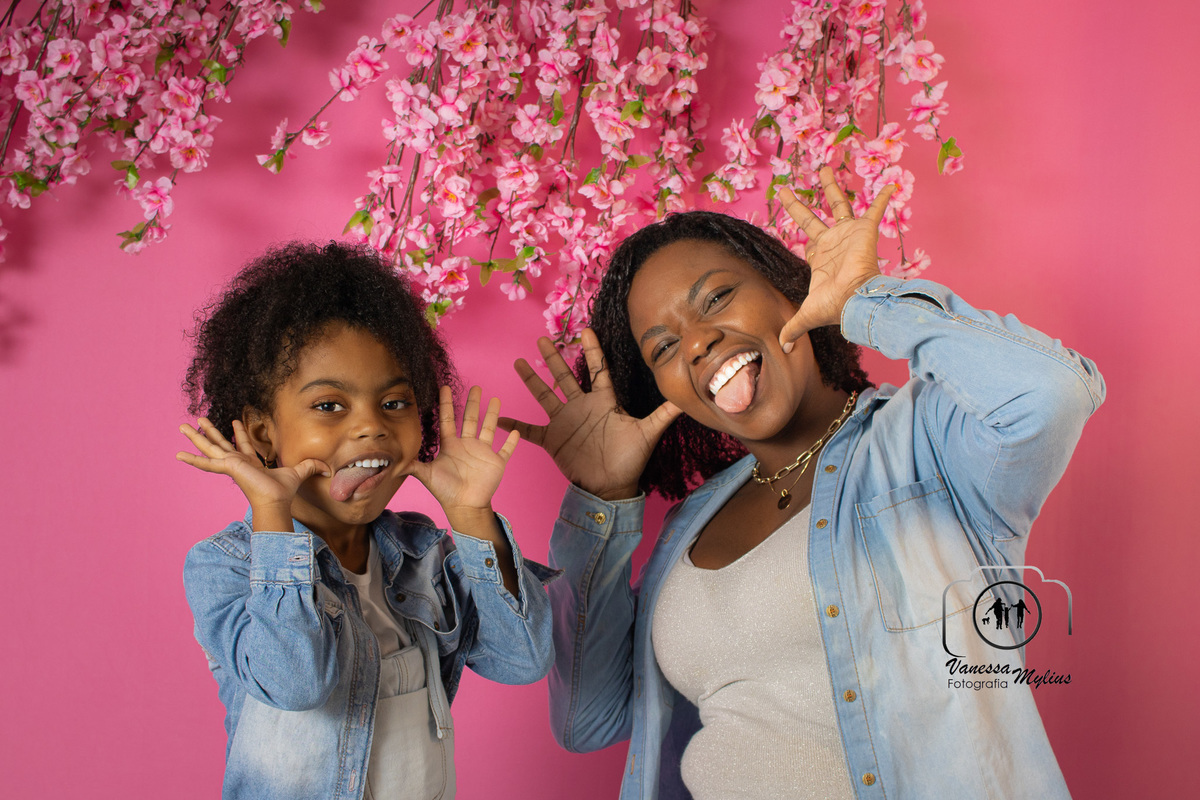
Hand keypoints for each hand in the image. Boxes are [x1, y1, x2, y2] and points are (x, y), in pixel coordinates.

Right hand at [176, 418, 328, 513]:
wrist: (276, 501)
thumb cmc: (284, 491)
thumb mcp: (300, 472)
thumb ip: (312, 467)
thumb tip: (328, 468)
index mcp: (252, 464)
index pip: (244, 445)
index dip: (238, 433)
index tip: (234, 421)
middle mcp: (238, 463)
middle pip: (220, 443)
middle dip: (210, 432)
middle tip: (198, 420)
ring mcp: (230, 465)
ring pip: (210, 447)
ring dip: (196, 437)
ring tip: (182, 427)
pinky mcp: (227, 468)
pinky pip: (206, 463)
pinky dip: (193, 460)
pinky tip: (179, 455)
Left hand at [404, 385, 519, 519]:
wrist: (464, 507)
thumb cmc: (445, 491)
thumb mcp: (426, 475)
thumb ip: (412, 464)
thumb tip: (392, 459)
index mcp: (451, 446)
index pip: (448, 420)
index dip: (446, 404)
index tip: (445, 387)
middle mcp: (467, 445)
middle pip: (471, 419)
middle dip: (473, 403)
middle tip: (476, 387)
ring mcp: (483, 453)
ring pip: (489, 428)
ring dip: (492, 415)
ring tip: (495, 399)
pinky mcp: (496, 462)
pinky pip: (506, 450)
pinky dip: (511, 441)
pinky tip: (515, 431)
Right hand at [498, 329, 681, 500]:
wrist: (611, 487)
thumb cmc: (630, 459)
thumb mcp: (648, 432)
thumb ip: (664, 412)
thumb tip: (687, 396)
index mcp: (603, 401)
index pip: (597, 369)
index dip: (592, 350)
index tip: (586, 329)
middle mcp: (581, 407)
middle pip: (565, 376)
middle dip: (554, 357)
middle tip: (542, 338)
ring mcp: (565, 422)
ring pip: (545, 395)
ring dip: (532, 380)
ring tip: (519, 362)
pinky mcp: (553, 439)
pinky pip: (529, 431)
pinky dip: (514, 425)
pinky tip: (500, 417)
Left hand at [777, 165, 895, 349]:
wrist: (857, 300)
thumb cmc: (835, 306)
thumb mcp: (807, 315)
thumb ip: (793, 328)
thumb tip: (781, 347)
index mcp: (820, 256)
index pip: (806, 238)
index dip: (796, 226)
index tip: (788, 211)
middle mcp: (833, 241)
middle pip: (812, 217)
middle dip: (800, 203)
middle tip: (786, 187)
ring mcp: (849, 234)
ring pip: (838, 203)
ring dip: (832, 186)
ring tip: (825, 167)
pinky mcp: (865, 229)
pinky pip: (876, 209)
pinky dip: (884, 198)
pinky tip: (890, 184)